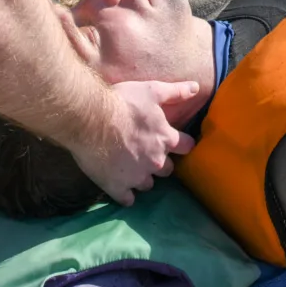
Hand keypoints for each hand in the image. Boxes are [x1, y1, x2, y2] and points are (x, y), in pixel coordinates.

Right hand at [73, 80, 200, 205]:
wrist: (90, 119)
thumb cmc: (122, 102)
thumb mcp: (151, 91)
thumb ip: (175, 92)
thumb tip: (196, 87)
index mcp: (166, 139)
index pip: (186, 147)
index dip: (182, 144)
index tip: (175, 142)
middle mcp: (156, 161)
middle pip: (167, 169)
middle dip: (159, 162)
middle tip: (145, 153)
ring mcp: (137, 177)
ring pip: (147, 185)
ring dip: (142, 178)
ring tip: (129, 168)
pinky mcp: (117, 187)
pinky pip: (127, 199)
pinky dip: (125, 194)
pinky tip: (118, 186)